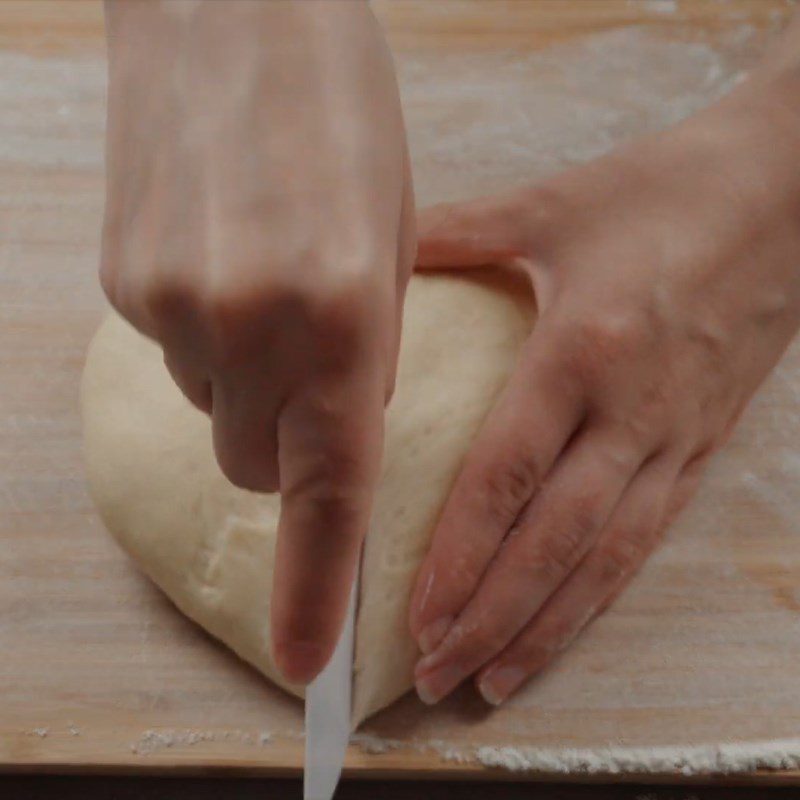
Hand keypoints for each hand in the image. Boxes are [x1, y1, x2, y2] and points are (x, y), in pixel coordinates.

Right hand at [100, 1, 414, 682]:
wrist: (234, 9)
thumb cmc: (340, 114)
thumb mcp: (395, 237)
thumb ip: (370, 349)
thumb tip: (336, 425)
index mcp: (347, 314)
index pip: (330, 491)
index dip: (316, 588)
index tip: (307, 667)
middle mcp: (250, 323)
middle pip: (254, 465)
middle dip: (283, 441)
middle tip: (309, 369)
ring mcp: (173, 305)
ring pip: (210, 408)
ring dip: (243, 376)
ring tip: (266, 279)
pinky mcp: (122, 280)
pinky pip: (173, 350)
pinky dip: (207, 329)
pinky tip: (224, 253)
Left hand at [409, 76, 799, 705]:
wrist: (786, 191)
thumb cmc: (662, 191)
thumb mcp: (550, 204)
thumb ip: (457, 233)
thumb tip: (379, 256)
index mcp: (582, 351)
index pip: (507, 476)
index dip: (460, 554)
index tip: (416, 614)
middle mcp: (631, 411)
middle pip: (553, 541)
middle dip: (490, 617)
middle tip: (433, 674)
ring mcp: (675, 437)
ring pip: (606, 558)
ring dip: (545, 628)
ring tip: (489, 681)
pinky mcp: (704, 446)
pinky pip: (648, 538)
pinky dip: (602, 595)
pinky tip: (566, 629)